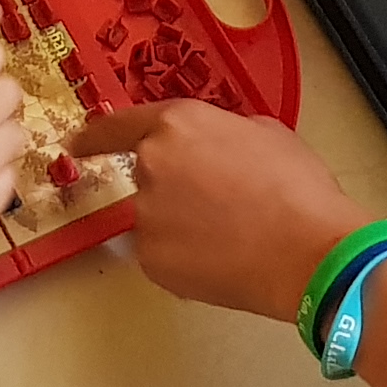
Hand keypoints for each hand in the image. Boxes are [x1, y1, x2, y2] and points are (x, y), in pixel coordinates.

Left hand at [67, 99, 363, 321]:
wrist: (309, 252)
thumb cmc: (298, 190)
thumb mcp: (266, 134)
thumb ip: (223, 132)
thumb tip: (215, 146)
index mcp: (177, 125)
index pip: (118, 127)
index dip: (95, 137)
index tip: (77, 144)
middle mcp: (150, 166)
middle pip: (149, 178)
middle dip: (177, 191)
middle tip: (222, 207)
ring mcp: (147, 217)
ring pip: (157, 219)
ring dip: (184, 226)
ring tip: (234, 235)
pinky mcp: (152, 261)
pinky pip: (164, 255)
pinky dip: (187, 258)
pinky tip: (225, 259)